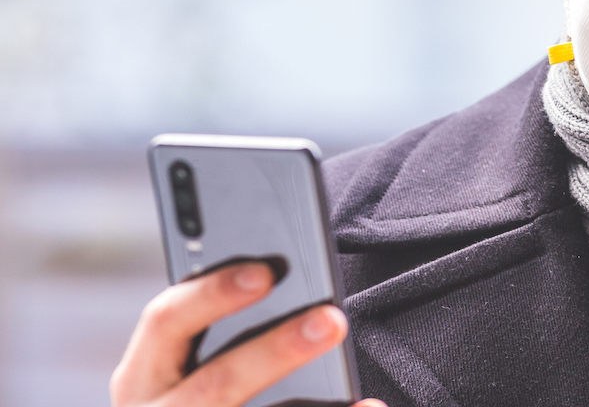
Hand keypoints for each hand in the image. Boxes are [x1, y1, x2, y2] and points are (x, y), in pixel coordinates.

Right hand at [111, 261, 384, 406]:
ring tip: (368, 400)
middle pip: (215, 384)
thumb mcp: (180, 372)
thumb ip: (215, 334)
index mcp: (142, 377)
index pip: (165, 321)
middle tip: (334, 321)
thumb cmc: (189, 403)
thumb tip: (279, 281)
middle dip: (276, 351)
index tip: (266, 273)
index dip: (212, 293)